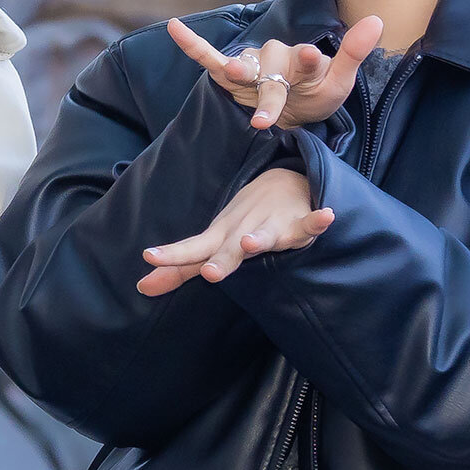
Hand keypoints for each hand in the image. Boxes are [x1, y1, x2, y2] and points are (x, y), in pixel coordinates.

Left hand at [137, 168, 333, 295]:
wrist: (281, 181)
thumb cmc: (240, 222)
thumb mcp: (210, 244)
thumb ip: (179, 270)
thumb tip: (142, 288)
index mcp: (220, 237)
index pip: (194, 249)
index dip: (173, 255)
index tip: (149, 257)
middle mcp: (242, 230)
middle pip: (230, 248)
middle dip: (221, 260)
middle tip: (209, 273)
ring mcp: (271, 225)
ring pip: (266, 235)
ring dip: (260, 239)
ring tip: (251, 243)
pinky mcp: (299, 223)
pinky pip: (310, 223)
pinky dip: (318, 220)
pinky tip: (327, 216)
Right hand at [167, 13, 384, 129]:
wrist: (294, 108)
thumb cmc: (316, 94)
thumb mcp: (339, 82)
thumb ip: (353, 54)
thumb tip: (377, 18)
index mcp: (304, 62)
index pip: (306, 60)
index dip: (306, 60)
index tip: (309, 57)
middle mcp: (276, 58)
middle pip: (272, 73)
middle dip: (270, 93)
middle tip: (266, 118)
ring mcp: (252, 64)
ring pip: (244, 67)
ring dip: (239, 71)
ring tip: (235, 74)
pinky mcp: (229, 73)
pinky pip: (208, 57)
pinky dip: (193, 44)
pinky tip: (174, 27)